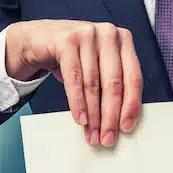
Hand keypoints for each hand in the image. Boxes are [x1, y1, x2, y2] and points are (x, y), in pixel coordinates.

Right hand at [5, 19, 142, 146]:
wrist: (39, 39)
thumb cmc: (75, 57)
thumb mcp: (98, 66)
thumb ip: (111, 85)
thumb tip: (118, 122)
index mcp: (123, 40)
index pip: (133, 77)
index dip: (131, 106)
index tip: (126, 127)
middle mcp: (108, 33)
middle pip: (113, 83)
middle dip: (110, 116)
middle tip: (107, 138)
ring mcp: (87, 34)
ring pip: (93, 84)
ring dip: (93, 115)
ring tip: (92, 134)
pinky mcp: (66, 40)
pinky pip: (74, 78)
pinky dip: (77, 102)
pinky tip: (80, 119)